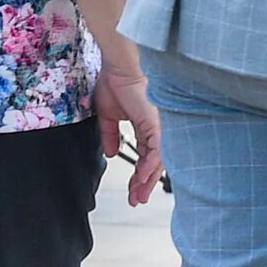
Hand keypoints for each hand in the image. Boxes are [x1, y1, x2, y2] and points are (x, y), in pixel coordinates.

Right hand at [94, 57, 163, 205]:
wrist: (118, 67)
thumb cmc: (115, 83)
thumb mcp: (108, 116)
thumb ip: (111, 136)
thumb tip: (113, 153)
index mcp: (146, 126)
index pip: (146, 157)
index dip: (138, 175)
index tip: (132, 191)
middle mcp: (156, 128)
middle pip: (155, 162)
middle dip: (144, 184)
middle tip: (137, 200)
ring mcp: (158, 125)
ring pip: (158, 159)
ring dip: (147, 179)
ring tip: (138, 195)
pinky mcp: (156, 122)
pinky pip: (156, 149)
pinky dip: (150, 165)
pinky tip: (143, 178)